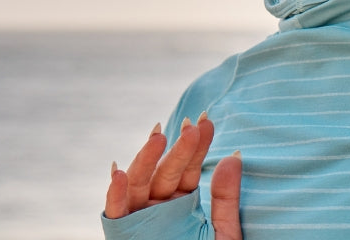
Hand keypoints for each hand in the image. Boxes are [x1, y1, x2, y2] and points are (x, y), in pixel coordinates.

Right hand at [103, 114, 242, 239]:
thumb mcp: (224, 232)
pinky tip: (119, 171)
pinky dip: (115, 193)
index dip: (197, 146)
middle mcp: (158, 207)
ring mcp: (139, 219)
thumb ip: (226, 198)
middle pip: (166, 172)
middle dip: (178, 148)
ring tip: (159, 135)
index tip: (208, 122)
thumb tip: (234, 154)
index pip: (188, 169)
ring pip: (140, 184)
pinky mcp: (123, 235)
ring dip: (147, 159)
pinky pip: (115, 213)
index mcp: (181, 202)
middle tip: (192, 125)